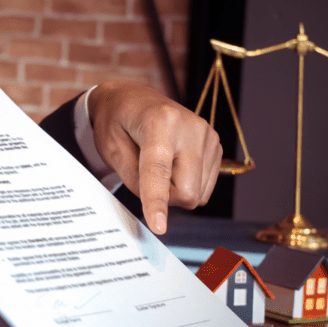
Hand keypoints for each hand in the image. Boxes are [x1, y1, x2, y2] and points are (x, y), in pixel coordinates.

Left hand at [86, 82, 221, 233]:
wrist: (133, 99)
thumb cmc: (117, 122)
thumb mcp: (111, 149)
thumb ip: (134, 180)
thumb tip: (157, 208)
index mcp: (160, 121)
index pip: (158, 171)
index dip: (156, 202)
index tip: (158, 227)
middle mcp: (191, 126)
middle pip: (186, 191)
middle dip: (164, 198)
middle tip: (144, 178)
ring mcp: (208, 135)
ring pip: (197, 194)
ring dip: (175, 191)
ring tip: (159, 165)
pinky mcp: (216, 146)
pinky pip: (204, 187)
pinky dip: (187, 184)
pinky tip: (174, 164)